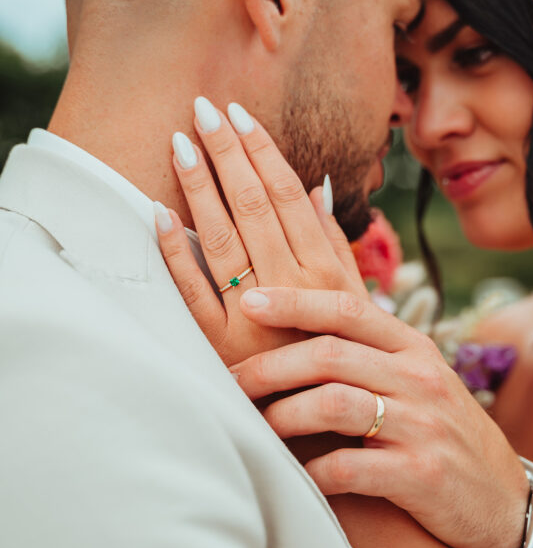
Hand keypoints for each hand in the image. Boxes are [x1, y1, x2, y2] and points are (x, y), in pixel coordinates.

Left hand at [155, 98, 366, 363]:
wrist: (343, 439)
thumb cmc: (352, 367)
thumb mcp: (356, 305)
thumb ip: (336, 246)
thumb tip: (319, 187)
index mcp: (328, 275)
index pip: (291, 198)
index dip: (264, 152)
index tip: (241, 114)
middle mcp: (294, 291)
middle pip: (257, 207)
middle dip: (228, 154)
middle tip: (203, 108)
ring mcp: (255, 320)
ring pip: (224, 239)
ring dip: (200, 188)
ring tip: (180, 145)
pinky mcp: (223, 350)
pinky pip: (194, 294)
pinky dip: (176, 253)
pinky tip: (161, 215)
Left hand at [232, 286, 529, 547]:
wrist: (506, 503)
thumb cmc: (444, 438)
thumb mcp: (420, 383)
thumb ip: (371, 355)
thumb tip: (300, 329)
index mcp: (415, 349)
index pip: (348, 310)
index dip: (294, 301)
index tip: (249, 302)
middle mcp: (421, 379)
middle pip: (329, 355)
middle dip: (270, 366)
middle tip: (232, 381)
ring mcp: (424, 426)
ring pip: (334, 405)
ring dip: (284, 416)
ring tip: (259, 429)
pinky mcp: (422, 475)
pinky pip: (350, 467)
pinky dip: (315, 471)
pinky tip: (300, 476)